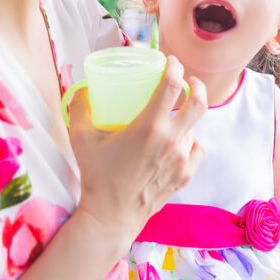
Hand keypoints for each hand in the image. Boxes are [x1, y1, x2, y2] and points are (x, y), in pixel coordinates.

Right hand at [67, 55, 205, 247]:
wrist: (111, 217)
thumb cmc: (96, 177)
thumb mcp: (81, 139)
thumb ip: (80, 108)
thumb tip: (84, 89)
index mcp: (149, 127)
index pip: (172, 85)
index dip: (174, 67)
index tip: (170, 61)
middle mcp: (171, 141)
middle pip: (198, 102)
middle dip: (196, 84)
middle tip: (187, 80)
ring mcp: (181, 159)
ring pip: (195, 126)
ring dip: (187, 115)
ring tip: (172, 115)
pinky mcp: (185, 175)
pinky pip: (197, 149)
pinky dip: (191, 140)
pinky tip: (180, 140)